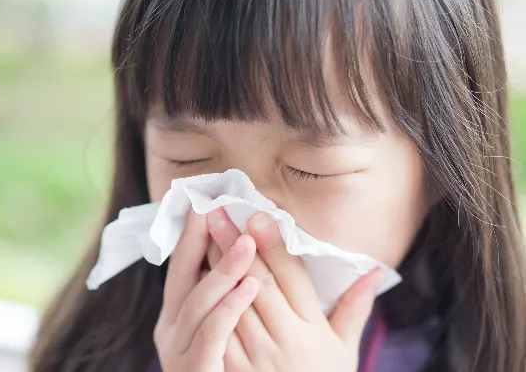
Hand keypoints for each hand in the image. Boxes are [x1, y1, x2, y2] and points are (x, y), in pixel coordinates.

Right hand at [154, 210, 260, 371]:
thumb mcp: (227, 336)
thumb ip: (234, 297)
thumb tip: (251, 261)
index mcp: (179, 318)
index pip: (183, 269)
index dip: (191, 236)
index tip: (203, 202)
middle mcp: (172, 331)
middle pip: (184, 278)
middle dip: (201, 242)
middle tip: (217, 209)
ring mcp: (180, 352)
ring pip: (198, 304)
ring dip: (222, 271)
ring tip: (247, 244)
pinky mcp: (195, 370)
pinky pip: (211, 336)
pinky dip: (228, 309)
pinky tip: (248, 287)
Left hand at [204, 207, 385, 371]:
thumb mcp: (344, 350)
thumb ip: (354, 309)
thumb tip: (375, 270)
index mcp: (314, 331)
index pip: (292, 279)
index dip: (274, 246)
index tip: (257, 215)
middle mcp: (286, 342)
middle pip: (258, 284)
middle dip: (236, 245)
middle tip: (218, 212)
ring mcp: (258, 358)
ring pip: (233, 304)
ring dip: (215, 267)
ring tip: (201, 234)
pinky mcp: (235, 370)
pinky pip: (218, 332)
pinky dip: (206, 303)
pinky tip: (193, 277)